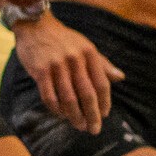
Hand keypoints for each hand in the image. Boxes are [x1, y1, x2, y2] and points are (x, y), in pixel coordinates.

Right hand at [8, 13, 112, 132]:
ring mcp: (56, 65)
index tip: (104, 115)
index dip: (104, 102)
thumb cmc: (64, 39)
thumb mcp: (86, 46)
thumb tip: (120, 78)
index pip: (101, 84)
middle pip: (86, 94)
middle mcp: (74, 59)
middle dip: (92, 115)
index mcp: (89, 54)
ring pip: (68, 98)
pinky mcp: (40, 70)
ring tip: (79, 126)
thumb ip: (102, 64)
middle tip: (94, 129)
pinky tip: (61, 115)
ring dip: (74, 116)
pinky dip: (56, 109)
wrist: (35, 25)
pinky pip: (49, 96)